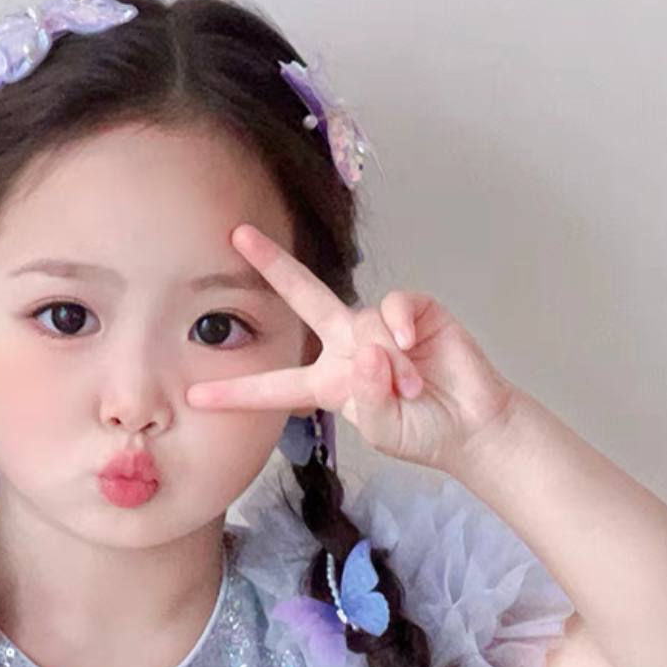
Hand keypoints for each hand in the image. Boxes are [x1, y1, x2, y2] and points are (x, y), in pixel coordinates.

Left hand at [186, 223, 520, 472]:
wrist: (471, 425)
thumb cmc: (421, 431)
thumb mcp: (381, 429)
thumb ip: (366, 399)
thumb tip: (367, 353)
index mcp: (326, 381)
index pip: (275, 385)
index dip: (238, 392)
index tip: (195, 396)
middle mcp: (346, 345)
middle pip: (302, 297)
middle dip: (272, 265)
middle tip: (237, 235)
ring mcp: (379, 326)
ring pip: (364, 323)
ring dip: (388, 362)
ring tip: (413, 389)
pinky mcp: (414, 312)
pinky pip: (396, 305)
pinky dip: (400, 325)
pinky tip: (413, 346)